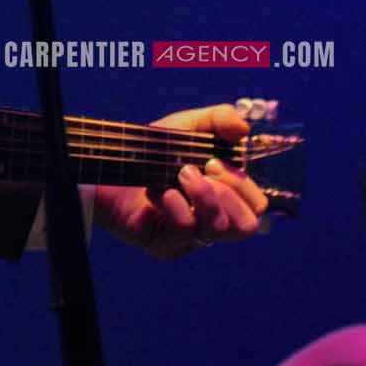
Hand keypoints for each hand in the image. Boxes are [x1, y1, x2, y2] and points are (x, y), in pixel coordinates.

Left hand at [89, 103, 269, 260]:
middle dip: (228, 192)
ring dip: (203, 196)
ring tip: (180, 174)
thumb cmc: (151, 150)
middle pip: (247, 225)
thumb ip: (219, 118)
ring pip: (219, 229)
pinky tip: (163, 192)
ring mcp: (190, 238)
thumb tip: (244, 128)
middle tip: (201, 169)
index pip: (257, 205)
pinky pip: (186, 232)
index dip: (242, 184)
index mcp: (225, 198)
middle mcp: (212, 221)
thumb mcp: (187, 126)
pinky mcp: (166, 247)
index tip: (214, 161)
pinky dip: (178, 207)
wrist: (108, 164)